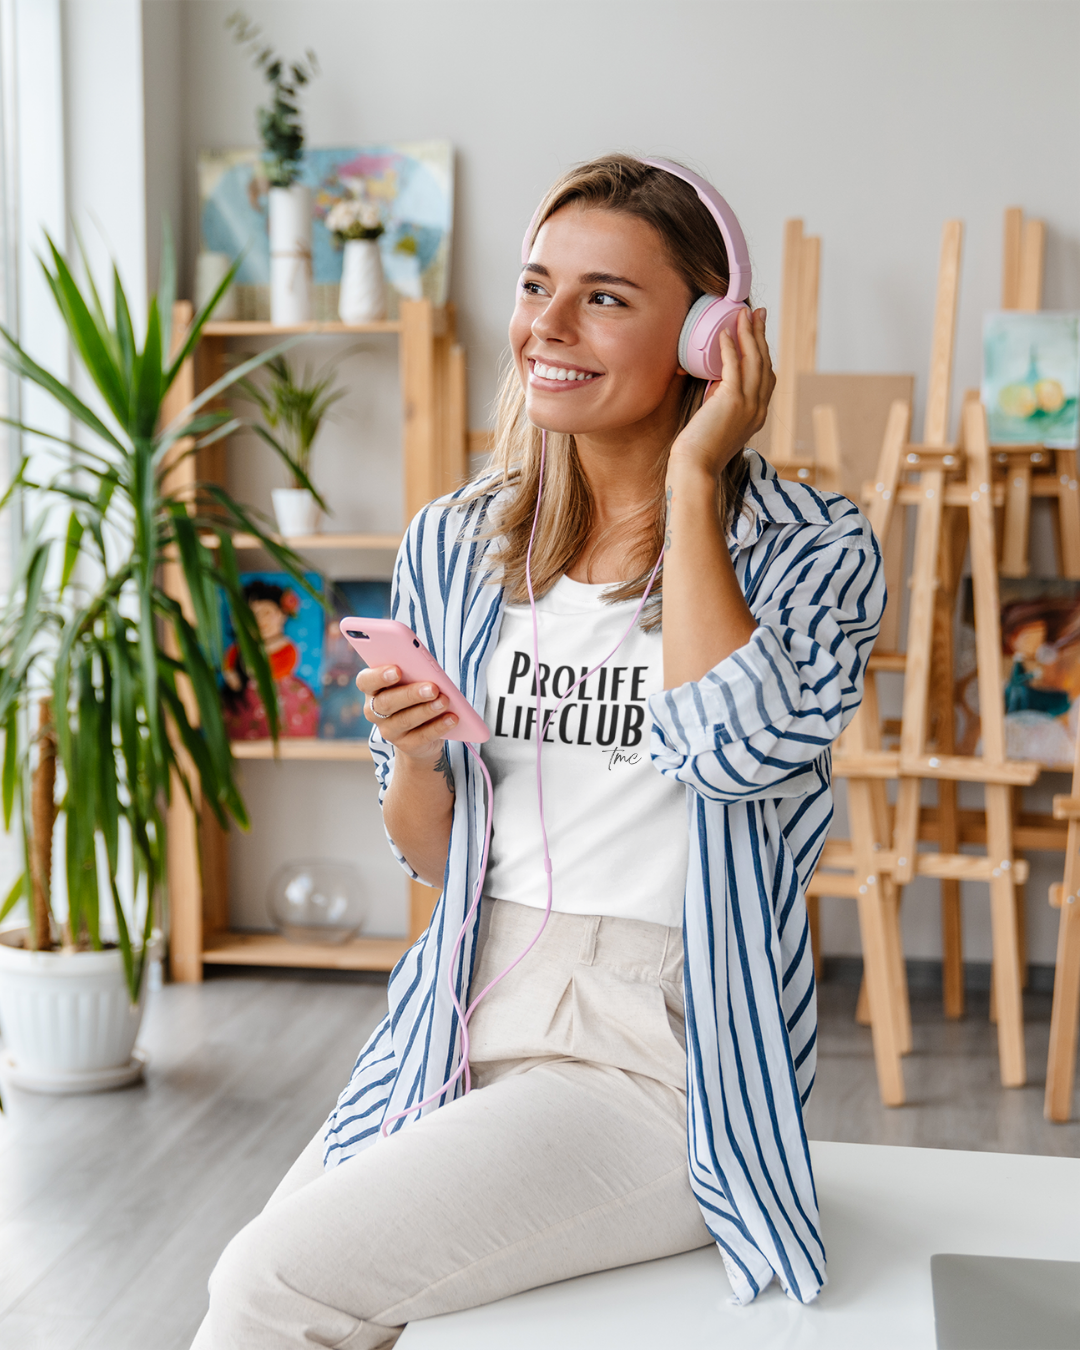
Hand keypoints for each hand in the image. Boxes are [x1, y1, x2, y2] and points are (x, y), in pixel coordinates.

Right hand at [357, 665, 457, 761]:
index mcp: (372, 689)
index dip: (379, 676)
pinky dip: (439, 726)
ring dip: (427, 710)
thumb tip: (429, 672)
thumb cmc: (414, 695)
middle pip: (387, 702)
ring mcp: (388, 730)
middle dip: (411, 694)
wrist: (419, 732)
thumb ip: (413, 673)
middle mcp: (374, 711)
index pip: (365, 681)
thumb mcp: (411, 681)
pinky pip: (422, 736)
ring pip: (405, 720)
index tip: (397, 670)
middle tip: (432, 688)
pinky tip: (452, 718)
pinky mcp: (406, 745)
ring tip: (445, 701)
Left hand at [669, 307, 773, 478]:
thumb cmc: (700, 452)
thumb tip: (714, 388)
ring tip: (743, 315)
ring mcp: (749, 405)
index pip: (766, 377)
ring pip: (754, 361)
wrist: (696, 469)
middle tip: (757, 314)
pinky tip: (724, 334)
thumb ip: (722, 406)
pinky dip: (730, 348)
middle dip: (760, 335)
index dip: (764, 352)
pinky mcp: (732, 401)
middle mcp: (758, 409)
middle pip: (764, 363)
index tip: (758, 333)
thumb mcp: (719, 425)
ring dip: (748, 334)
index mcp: (757, 415)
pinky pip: (734, 367)